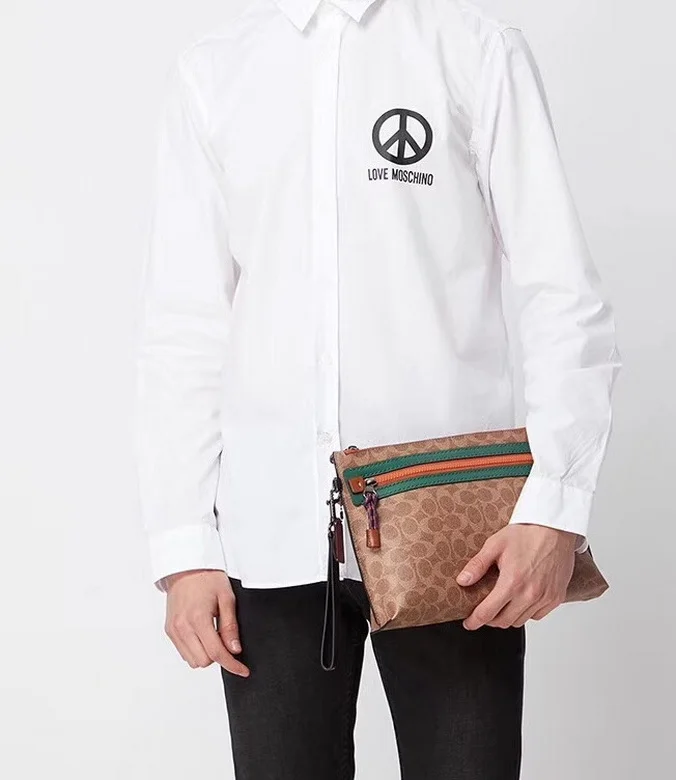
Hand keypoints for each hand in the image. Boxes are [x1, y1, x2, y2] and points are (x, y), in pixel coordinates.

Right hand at [164, 569, 249, 675]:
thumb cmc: (207, 579)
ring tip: (213, 634)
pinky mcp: (169, 630)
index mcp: (198, 618)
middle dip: (218, 656)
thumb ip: (230, 626)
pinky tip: (203, 634)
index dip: (232, 665)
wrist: (186, 569)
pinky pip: (184, 652)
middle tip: (226, 639)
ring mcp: (174, 630)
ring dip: (206, 654)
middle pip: (203, 661)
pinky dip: (196, 649)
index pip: (216, 653)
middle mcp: (182, 627)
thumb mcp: (227, 598)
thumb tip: (235, 650)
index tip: (243, 670)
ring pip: (192, 660)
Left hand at [457, 524, 579, 629]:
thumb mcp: (495, 545)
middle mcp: (530, 594)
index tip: (469, 623)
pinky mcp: (556, 597)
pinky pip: (537, 615)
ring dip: (508, 617)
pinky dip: (527, 613)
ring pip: (520, 621)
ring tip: (502, 604)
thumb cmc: (526, 533)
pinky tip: (521, 600)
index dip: (475, 621)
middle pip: (504, 622)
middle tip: (483, 611)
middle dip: (490, 620)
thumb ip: (477, 565)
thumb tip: (462, 581)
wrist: (554, 528)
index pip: (488, 613)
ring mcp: (545, 597)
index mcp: (512, 582)